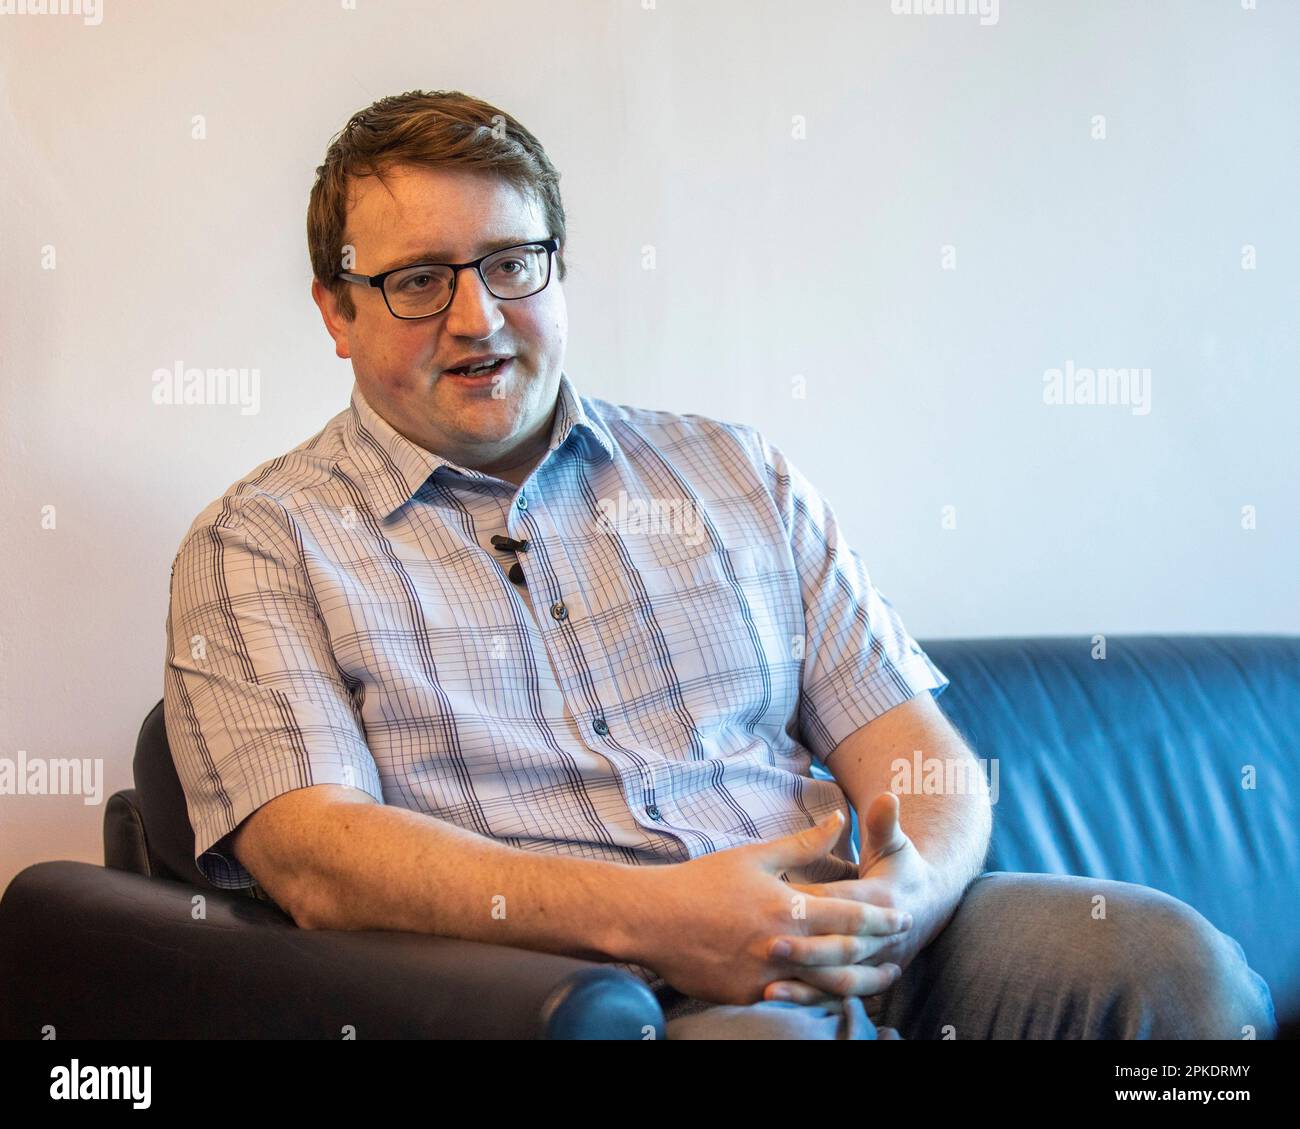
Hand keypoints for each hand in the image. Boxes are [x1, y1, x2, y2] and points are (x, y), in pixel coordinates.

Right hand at [634, 809, 913, 1005]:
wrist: (654, 919)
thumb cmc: (703, 883)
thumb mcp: (755, 856)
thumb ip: (803, 843)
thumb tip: (840, 817)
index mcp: (788, 906)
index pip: (850, 915)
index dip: (882, 917)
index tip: (904, 916)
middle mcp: (783, 944)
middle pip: (846, 955)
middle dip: (880, 952)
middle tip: (902, 949)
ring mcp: (766, 975)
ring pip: (826, 986)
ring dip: (860, 983)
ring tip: (880, 981)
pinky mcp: (748, 996)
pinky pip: (794, 1001)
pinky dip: (819, 998)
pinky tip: (834, 996)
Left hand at [760, 791, 957, 1004]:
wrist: (930, 905)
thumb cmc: (903, 869)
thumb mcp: (895, 843)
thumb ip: (884, 823)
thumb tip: (887, 795)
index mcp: (881, 898)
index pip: (844, 902)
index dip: (816, 904)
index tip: (783, 901)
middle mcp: (880, 937)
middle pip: (839, 946)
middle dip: (806, 950)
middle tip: (768, 946)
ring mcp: (874, 963)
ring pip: (840, 979)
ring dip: (805, 986)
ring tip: (768, 988)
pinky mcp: (864, 978)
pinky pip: (836, 995)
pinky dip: (809, 1001)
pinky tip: (776, 1000)